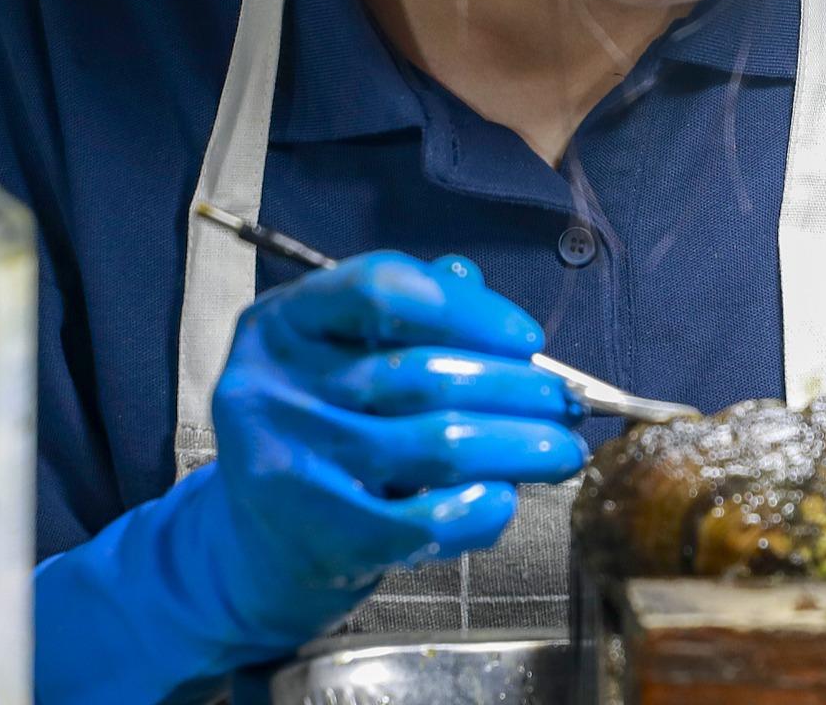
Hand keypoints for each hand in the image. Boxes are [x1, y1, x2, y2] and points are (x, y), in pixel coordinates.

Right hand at [35, 252, 585, 702]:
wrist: (260, 542)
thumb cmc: (324, 430)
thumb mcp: (345, 356)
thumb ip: (406, 313)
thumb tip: (473, 283)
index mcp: (282, 322)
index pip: (381, 289)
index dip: (468, 310)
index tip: (528, 340)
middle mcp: (273, 386)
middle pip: (421, 373)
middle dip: (516, 389)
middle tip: (565, 404)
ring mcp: (290, 463)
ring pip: (436, 445)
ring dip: (519, 447)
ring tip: (561, 450)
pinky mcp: (315, 534)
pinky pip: (423, 519)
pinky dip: (480, 508)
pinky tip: (505, 496)